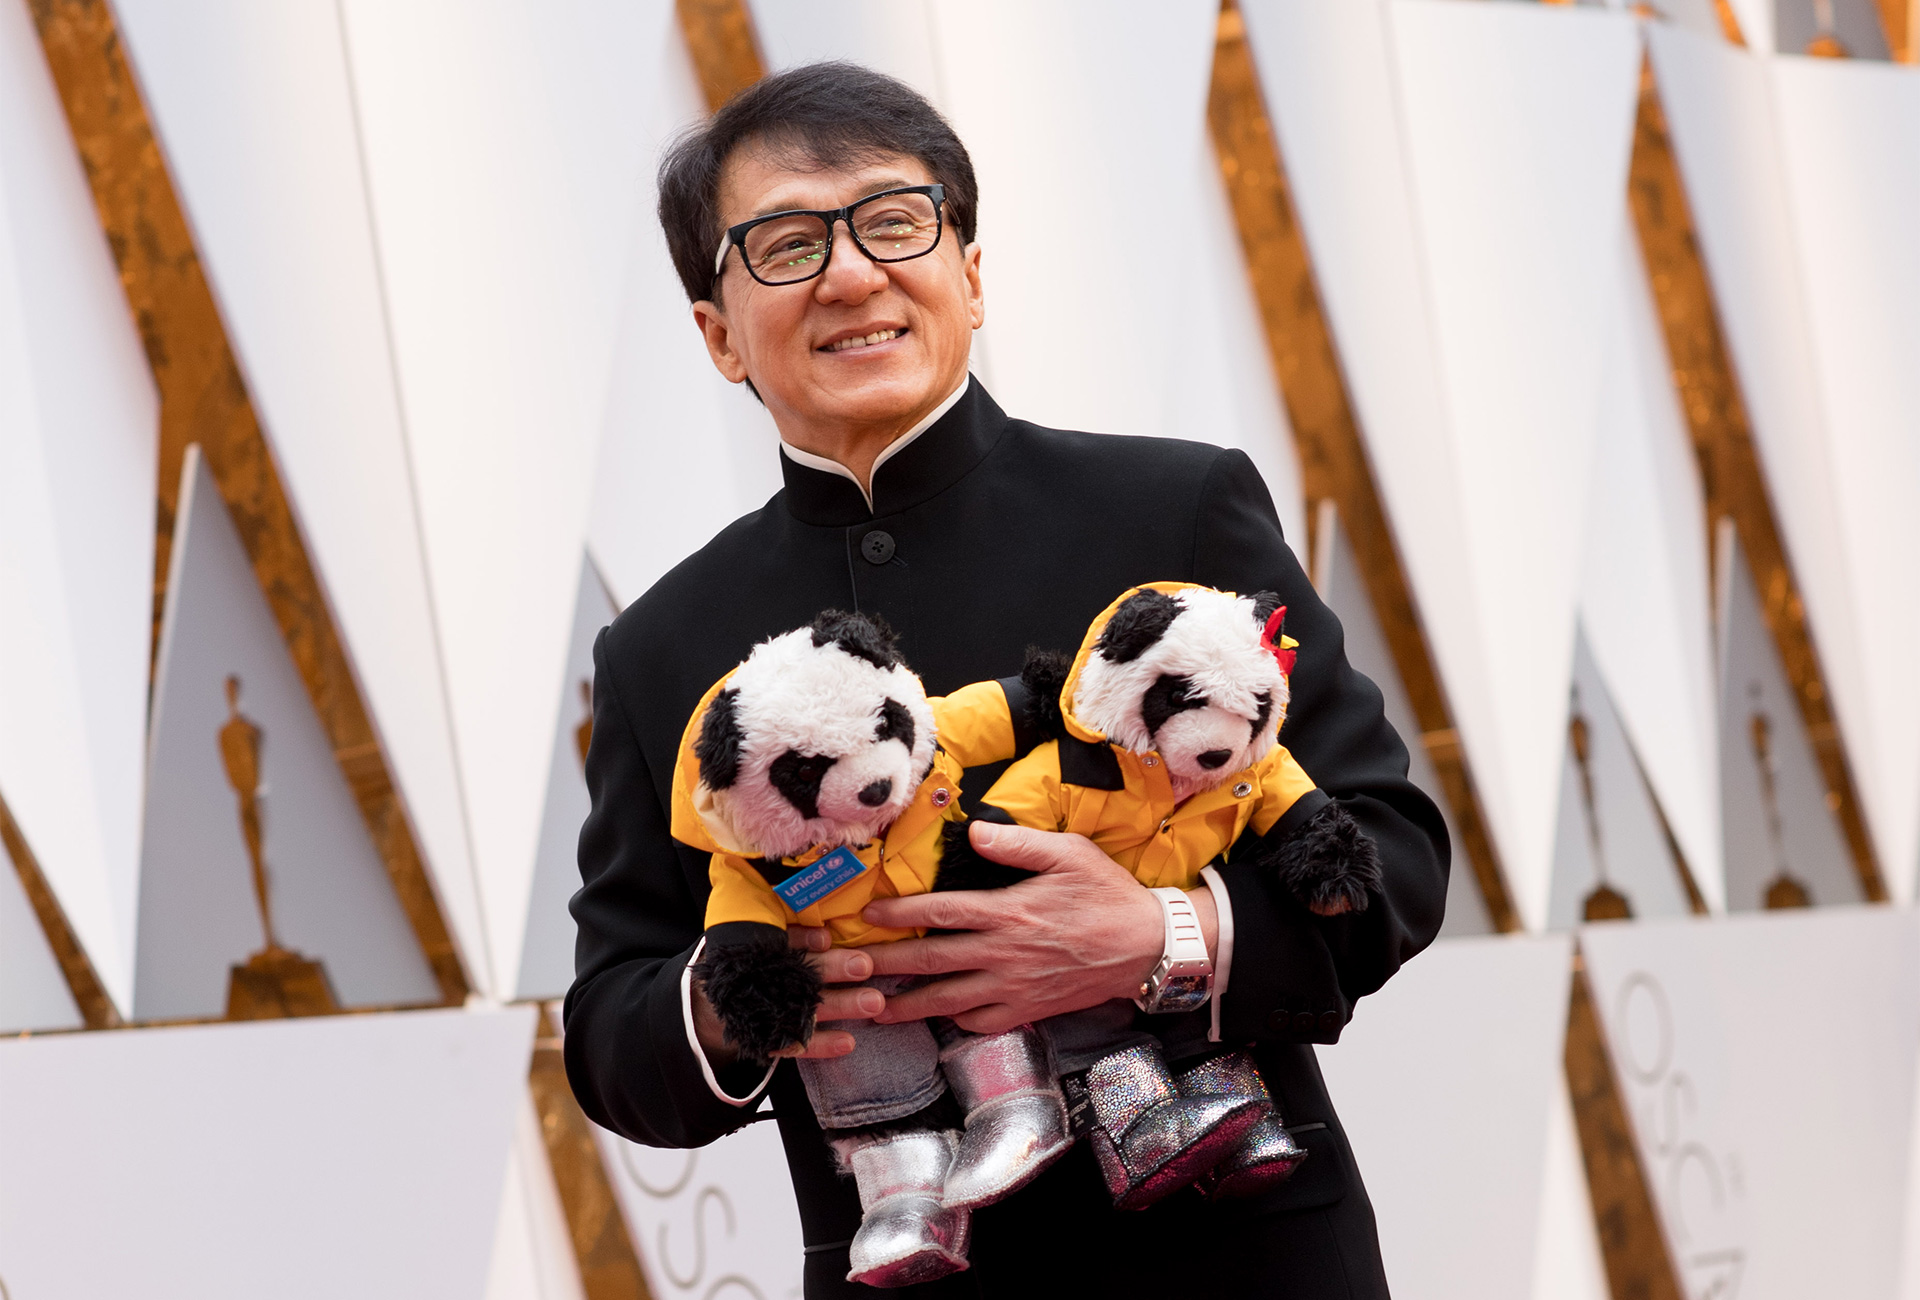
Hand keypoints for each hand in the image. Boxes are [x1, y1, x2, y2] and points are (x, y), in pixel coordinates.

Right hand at [689, 927, 882, 1066]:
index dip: (805, 939)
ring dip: (842, 1005)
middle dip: (834, 968)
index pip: (784, 942)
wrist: (713, 1003)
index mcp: (765, 953)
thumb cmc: (757, 961)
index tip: (827, 937)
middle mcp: (768, 981)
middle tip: (865, 965)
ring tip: (874, 1002)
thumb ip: (793, 931)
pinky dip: (823, 1044)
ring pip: (808, 1007)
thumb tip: (827, 927)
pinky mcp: (772, 1039)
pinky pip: (798, 1045)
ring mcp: (770, 1012)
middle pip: (801, 973)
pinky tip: (848, 1043)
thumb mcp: (765, 939)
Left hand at [858, 822, 1216, 1034]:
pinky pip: (981, 1023)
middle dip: (886, 967)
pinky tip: (938, 1016)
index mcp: (1008, 912)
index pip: (939, 914)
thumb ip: (1017, 843)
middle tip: (850, 970)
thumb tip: (976, 833)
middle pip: (931, 963)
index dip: (899, 915)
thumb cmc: (1107, 894)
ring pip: (948, 1001)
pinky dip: (954, 1022)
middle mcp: (1004, 954)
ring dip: (906, 1006)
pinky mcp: (1029, 1009)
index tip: (869, 915)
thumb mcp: (1068, 853)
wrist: (1147, 946)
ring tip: (874, 1009)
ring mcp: (1015, 987)